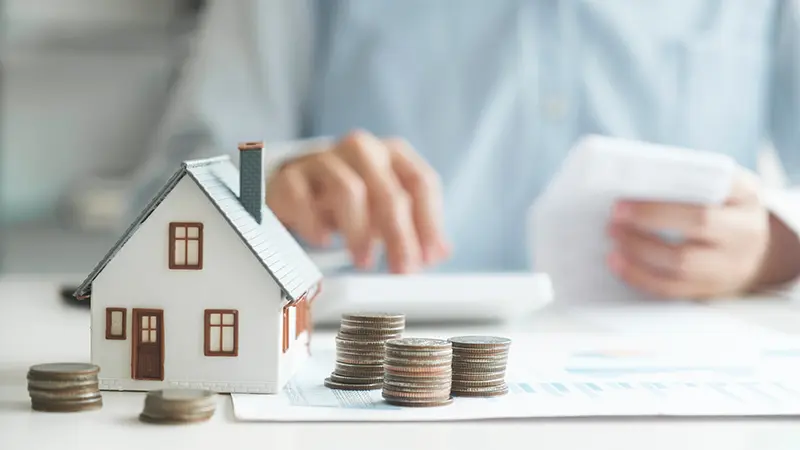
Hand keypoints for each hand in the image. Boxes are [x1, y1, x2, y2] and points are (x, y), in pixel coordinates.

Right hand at [266, 130, 450, 272]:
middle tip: (401, 269)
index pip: (420, 182)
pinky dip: (315, 223)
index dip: (429, 223)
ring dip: (360, 233)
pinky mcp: (290, 175)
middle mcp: (361, 149)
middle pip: (389, 191)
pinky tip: (322, 240)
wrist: (295, 185)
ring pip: (349, 190)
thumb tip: (439, 252)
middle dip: (399, 237)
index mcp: (390, 153)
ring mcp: (323, 158)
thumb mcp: (384, 208)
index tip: (429, 257)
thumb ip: (414, 226)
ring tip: (363, 260)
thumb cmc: (347, 198)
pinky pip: (304, 198)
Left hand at [606, 168, 799, 298]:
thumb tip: (632, 180)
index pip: (714, 185)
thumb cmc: (718, 208)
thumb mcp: (716, 187)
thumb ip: (684, 180)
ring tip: (613, 237)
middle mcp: (745, 230)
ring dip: (639, 250)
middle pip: (700, 222)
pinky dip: (640, 275)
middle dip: (651, 217)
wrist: (752, 251)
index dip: (676, 184)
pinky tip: (618, 262)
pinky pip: (672, 288)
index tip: (633, 190)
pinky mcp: (710, 289)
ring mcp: (731, 265)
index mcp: (745, 195)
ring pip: (683, 262)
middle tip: (615, 214)